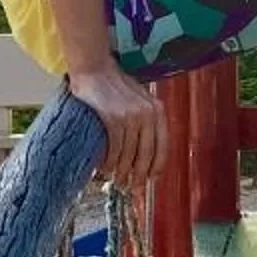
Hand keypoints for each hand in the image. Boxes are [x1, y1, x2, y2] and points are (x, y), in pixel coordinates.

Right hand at [67, 62, 166, 187]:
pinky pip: (114, 148)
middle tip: (132, 188)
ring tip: (117, 181)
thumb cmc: (114, 84)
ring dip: (122, 172)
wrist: (94, 68)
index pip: (163, 146)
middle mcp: (147, 114)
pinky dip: (110, 162)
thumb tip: (144, 149)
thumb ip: (146, 118)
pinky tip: (106, 168)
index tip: (151, 179)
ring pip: (128, 154)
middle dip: (138, 175)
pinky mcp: (112, 118)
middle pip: (146, 155)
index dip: (157, 166)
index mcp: (157, 110)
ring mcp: (130, 116)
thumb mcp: (138, 98)